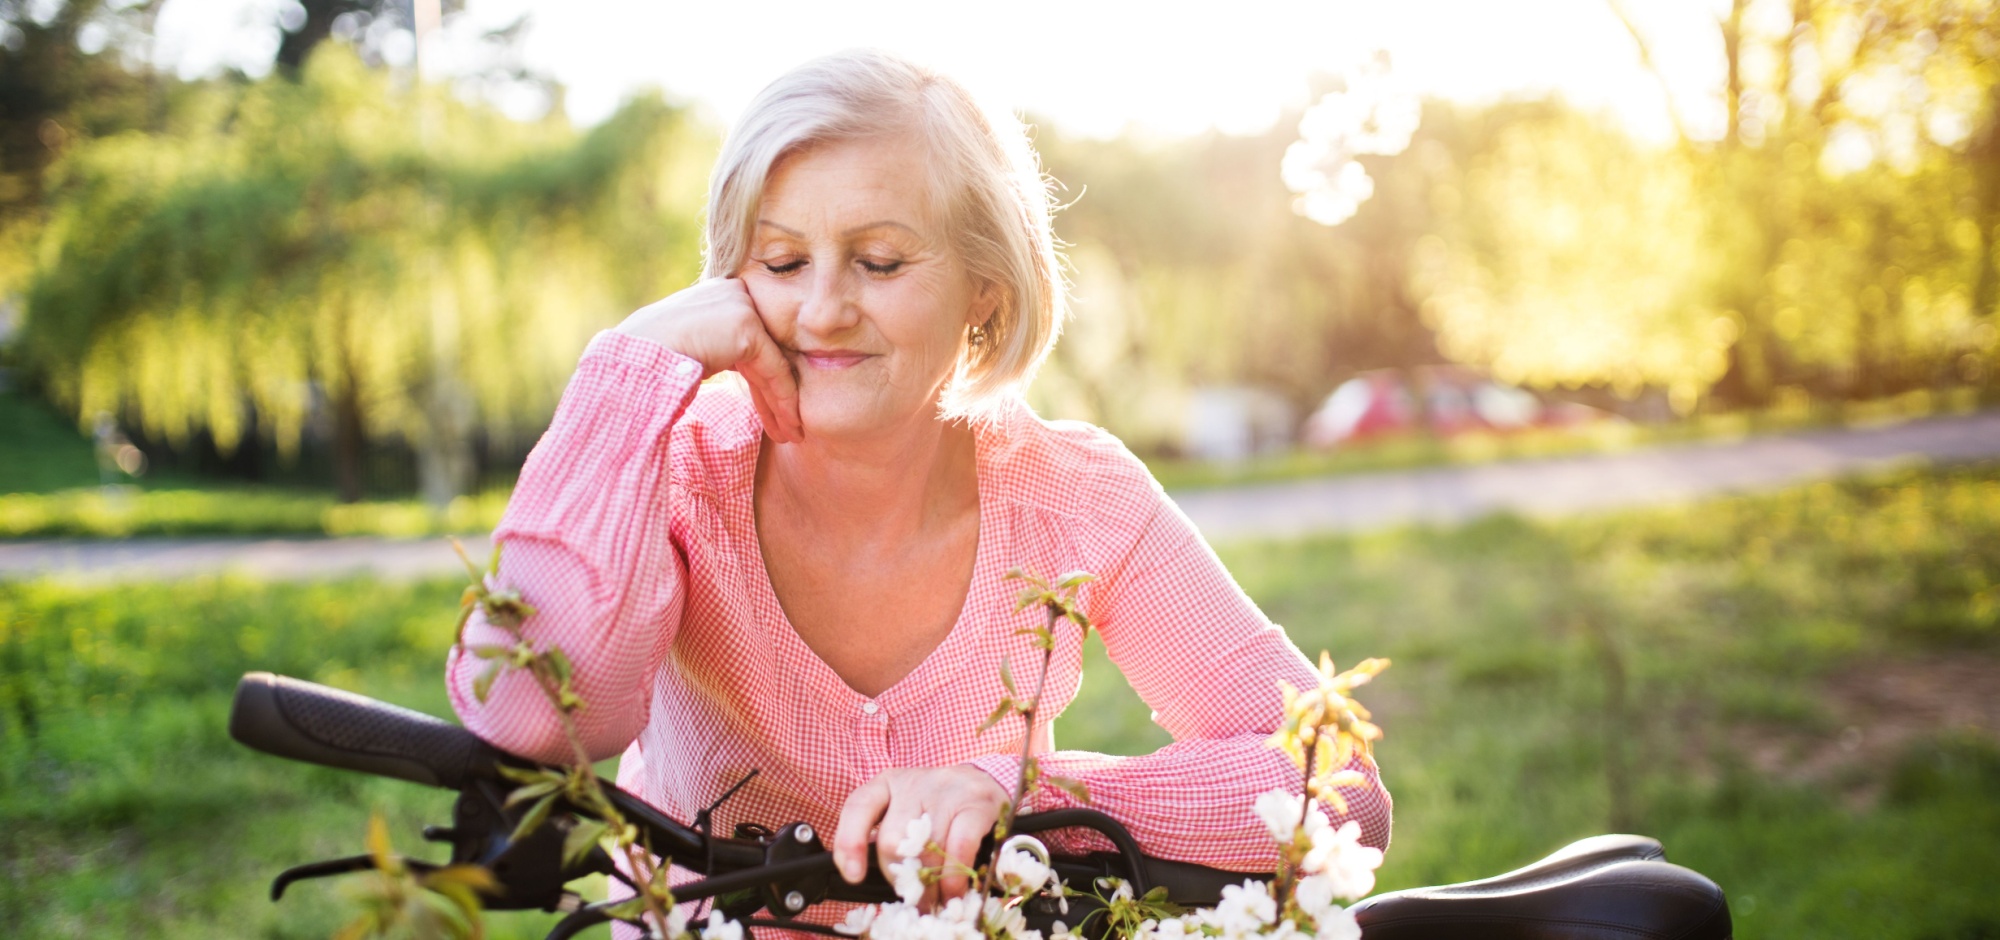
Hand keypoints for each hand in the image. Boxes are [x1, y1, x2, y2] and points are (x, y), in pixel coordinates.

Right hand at [613, 278, 803, 442]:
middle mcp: (734, 291)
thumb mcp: (692, 346)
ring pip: (773, 362)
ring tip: (792, 434)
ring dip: (784, 403)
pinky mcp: (745, 326)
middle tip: (789, 426)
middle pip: (766, 351)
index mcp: (719, 294)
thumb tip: (730, 362)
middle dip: (777, 394)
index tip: (774, 412)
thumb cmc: (651, 360)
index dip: (763, 380)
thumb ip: (717, 346)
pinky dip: (783, 400)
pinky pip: (773, 369)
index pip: (753, 341)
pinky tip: (788, 425)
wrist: (634, 358)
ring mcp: (741, 305)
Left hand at [833, 765, 1009, 907]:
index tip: (853, 876)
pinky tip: (954, 891)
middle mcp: (913, 783)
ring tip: (935, 903)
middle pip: (893, 839)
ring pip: (926, 847)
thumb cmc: (938, 808)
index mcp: (887, 784)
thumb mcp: (906, 813)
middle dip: (901, 878)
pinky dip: (954, 876)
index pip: (858, 808)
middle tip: (913, 899)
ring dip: (929, 884)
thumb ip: (890, 840)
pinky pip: (960, 846)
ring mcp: (946, 789)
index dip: (850, 843)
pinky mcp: (976, 802)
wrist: (986, 783)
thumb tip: (878, 885)